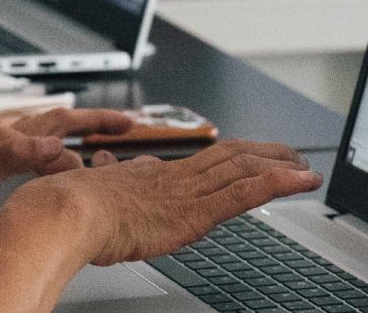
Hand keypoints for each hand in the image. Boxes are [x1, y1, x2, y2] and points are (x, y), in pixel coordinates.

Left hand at [0, 108, 133, 240]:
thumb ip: (17, 154)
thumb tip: (58, 145)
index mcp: (7, 136)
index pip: (62, 120)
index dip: (96, 121)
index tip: (128, 123)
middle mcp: (3, 139)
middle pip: (57, 124)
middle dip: (91, 125)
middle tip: (122, 128)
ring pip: (42, 140)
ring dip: (71, 141)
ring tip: (94, 148)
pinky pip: (27, 162)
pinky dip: (46, 163)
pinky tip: (44, 173)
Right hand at [12, 140, 321, 266]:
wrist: (61, 214)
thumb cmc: (65, 209)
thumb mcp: (88, 189)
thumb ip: (102, 180)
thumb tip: (101, 167)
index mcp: (149, 175)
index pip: (199, 162)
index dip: (228, 159)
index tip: (244, 160)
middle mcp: (173, 177)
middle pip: (229, 157)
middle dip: (264, 155)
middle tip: (290, 155)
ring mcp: (186, 193)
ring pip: (244, 170)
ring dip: (280, 167)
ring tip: (306, 169)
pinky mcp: (194, 213)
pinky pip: (245, 194)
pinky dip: (278, 184)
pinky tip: (300, 181)